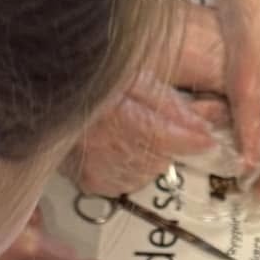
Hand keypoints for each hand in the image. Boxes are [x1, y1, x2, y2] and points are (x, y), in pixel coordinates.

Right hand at [65, 3, 234, 194]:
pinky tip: (120, 149)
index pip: (167, 137)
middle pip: (159, 158)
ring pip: (146, 173)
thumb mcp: (132, 77)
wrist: (50, 97)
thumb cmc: (93, 80)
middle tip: (155, 123)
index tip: (209, 138)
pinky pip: (127, 182)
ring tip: (132, 133)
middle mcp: (103, 148)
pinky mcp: (90, 182)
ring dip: (150, 157)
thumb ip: (168, 102)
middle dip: (168, 143)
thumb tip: (202, 127)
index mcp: (114, 114)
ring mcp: (95, 169)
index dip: (192, 140)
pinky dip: (132, 169)